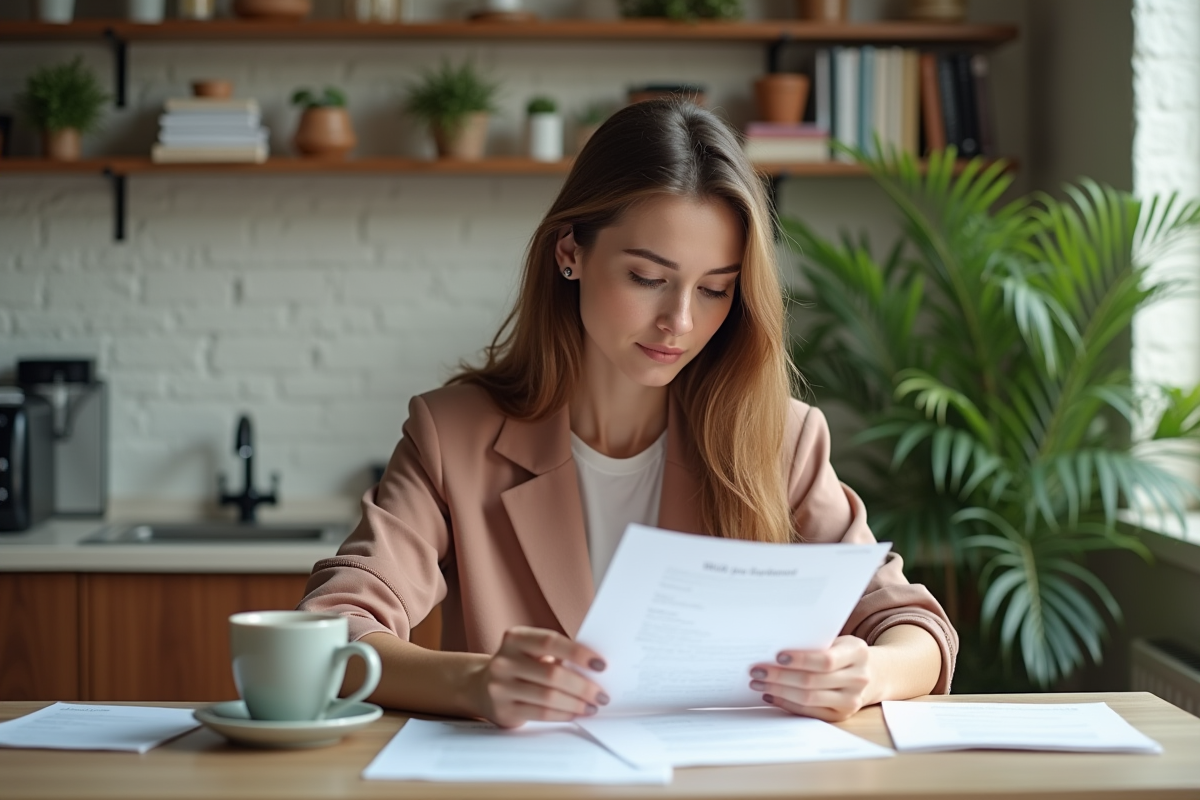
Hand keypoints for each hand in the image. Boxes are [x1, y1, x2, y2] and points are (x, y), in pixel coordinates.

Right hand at [469, 626, 609, 728]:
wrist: (480, 686)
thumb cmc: (519, 665)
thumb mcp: (531, 651)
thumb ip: (557, 654)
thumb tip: (594, 669)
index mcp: (515, 638)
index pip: (550, 642)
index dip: (578, 652)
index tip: (601, 664)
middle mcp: (505, 661)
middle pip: (552, 674)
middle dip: (583, 686)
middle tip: (602, 694)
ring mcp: (501, 687)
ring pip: (548, 697)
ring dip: (576, 703)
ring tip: (592, 706)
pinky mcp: (503, 710)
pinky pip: (540, 714)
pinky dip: (563, 714)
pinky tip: (575, 713)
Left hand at [748, 635, 873, 722]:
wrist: (871, 674)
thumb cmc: (844, 652)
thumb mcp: (838, 641)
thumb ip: (815, 643)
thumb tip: (772, 650)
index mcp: (858, 653)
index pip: (825, 660)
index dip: (800, 660)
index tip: (777, 656)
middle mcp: (858, 679)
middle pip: (812, 681)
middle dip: (780, 676)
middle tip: (756, 671)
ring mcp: (851, 701)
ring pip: (808, 698)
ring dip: (779, 691)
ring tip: (758, 683)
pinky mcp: (841, 716)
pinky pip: (809, 712)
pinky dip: (786, 704)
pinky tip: (771, 695)